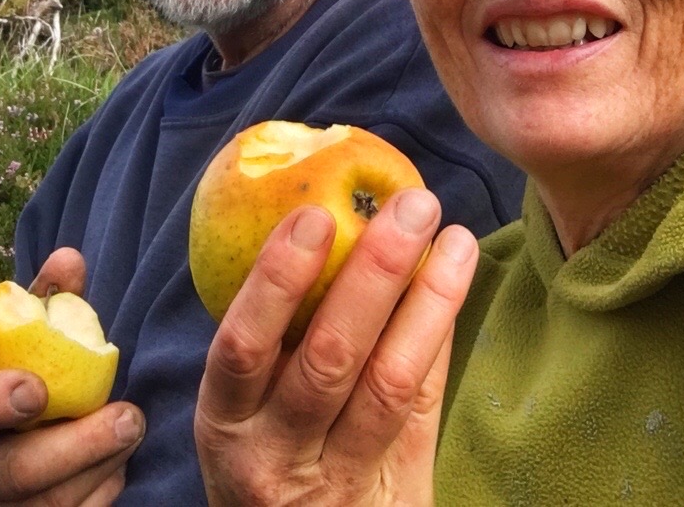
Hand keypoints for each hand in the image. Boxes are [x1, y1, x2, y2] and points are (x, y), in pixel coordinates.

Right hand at [0, 249, 143, 506]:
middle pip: (17, 472)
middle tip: (128, 417)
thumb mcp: (11, 345)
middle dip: (78, 446)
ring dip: (102, 465)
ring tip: (132, 428)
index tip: (36, 387)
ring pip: (51, 504)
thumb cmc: (6, 384)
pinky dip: (102, 492)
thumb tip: (70, 257)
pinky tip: (119, 462)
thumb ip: (39, 302)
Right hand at [194, 189, 478, 506]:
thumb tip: (324, 221)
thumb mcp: (245, 413)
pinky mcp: (394, 495)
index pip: (243, 347)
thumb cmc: (268, 461)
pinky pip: (423, 405)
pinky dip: (438, 336)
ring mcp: (339, 481)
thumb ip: (271, 339)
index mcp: (226, 421)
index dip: (276, 279)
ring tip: (456, 239)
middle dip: (374, 272)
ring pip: (389, 382)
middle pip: (329, 358)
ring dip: (428, 299)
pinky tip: (455, 282)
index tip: (314, 214)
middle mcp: (275, 457)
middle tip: (412, 205)